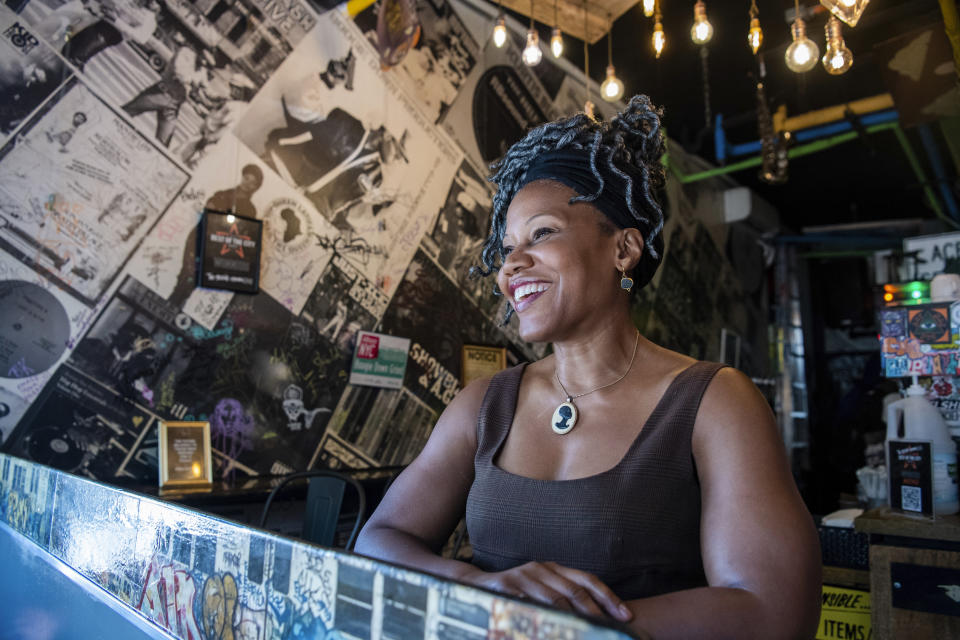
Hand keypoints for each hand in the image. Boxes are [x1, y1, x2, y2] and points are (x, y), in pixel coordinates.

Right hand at [462, 561, 632, 622]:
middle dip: (597, 611)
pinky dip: (543, 618)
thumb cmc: (516, 592)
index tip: (626, 616)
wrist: (474, 585)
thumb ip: (565, 600)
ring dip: (573, 619)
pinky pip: (528, 605)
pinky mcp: (506, 587)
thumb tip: (597, 619)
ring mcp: (523, 577)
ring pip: (554, 600)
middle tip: (612, 629)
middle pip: (574, 590)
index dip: (608, 597)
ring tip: (588, 633)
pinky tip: (554, 629)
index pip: (587, 580)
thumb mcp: (542, 591)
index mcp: (553, 568)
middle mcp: (540, 568)